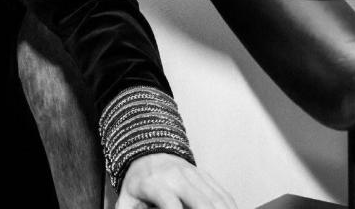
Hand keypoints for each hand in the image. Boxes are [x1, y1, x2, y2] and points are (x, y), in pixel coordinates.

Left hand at [116, 153, 236, 208]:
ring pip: (215, 198)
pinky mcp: (204, 175)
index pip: (169, 202)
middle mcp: (176, 177)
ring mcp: (192, 174)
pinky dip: (229, 205)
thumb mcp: (126, 198)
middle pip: (200, 201)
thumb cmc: (138, 181)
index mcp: (154, 183)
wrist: (148, 151)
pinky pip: (222, 192)